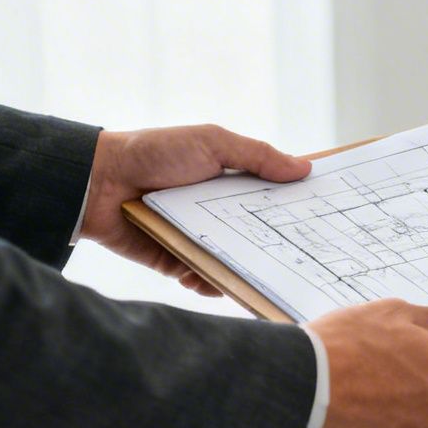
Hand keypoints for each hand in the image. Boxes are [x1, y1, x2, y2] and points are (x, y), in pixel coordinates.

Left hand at [81, 125, 310, 294]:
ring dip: (249, 270)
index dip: (297, 205)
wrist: (100, 182)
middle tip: (309, 256)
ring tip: (268, 279)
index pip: (273, 196)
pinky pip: (204, 279)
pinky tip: (218, 284)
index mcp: (230, 181)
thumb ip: (258, 156)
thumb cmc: (155, 153)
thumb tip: (304, 169)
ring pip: (235, 261)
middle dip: (281, 245)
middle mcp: (218, 213)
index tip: (327, 215)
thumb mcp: (213, 143)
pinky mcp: (178, 262)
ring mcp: (199, 239)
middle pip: (259, 234)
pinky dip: (212, 284)